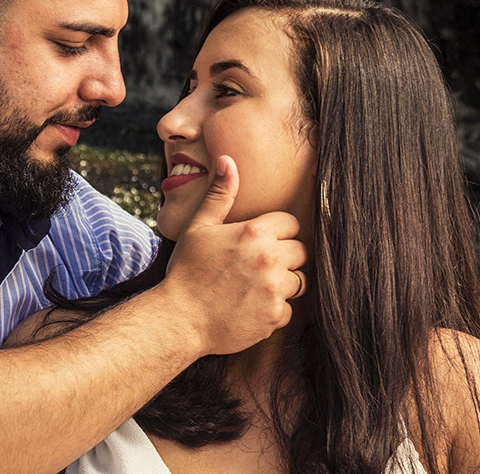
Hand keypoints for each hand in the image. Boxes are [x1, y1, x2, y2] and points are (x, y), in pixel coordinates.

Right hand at [164, 155, 305, 355]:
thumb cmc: (186, 271)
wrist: (178, 319)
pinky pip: (290, 310)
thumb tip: (228, 160)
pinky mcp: (275, 316)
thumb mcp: (199, 227)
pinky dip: (275, 310)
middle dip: (285, 256)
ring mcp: (275, 289)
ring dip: (283, 283)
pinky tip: (252, 308)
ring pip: (299, 281)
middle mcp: (270, 258)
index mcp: (255, 232)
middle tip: (260, 266)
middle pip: (301, 251)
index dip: (278, 231)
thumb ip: (220, 194)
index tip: (263, 242)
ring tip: (257, 287)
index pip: (292, 223)